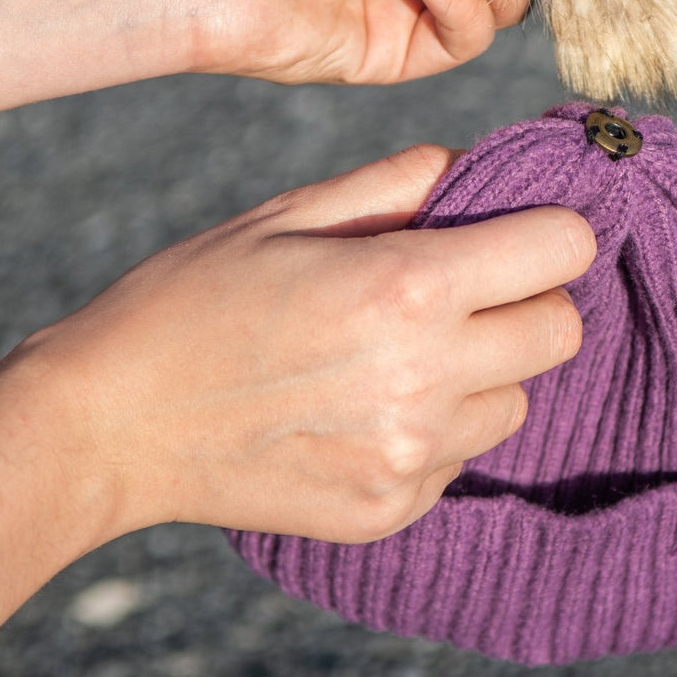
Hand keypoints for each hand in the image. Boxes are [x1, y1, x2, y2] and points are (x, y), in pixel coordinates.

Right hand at [0, 146, 594, 623]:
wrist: (113, 425)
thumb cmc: (194, 300)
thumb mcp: (289, 212)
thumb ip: (399, 182)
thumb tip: (476, 168)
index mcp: (407, 286)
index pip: (562, 250)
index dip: (551, 231)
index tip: (523, 232)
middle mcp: (426, 377)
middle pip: (562, 331)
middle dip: (530, 299)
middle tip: (468, 291)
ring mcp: (412, 455)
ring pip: (518, 400)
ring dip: (486, 371)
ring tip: (404, 356)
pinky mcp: (392, 508)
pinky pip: (463, 457)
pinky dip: (439, 429)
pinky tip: (367, 409)